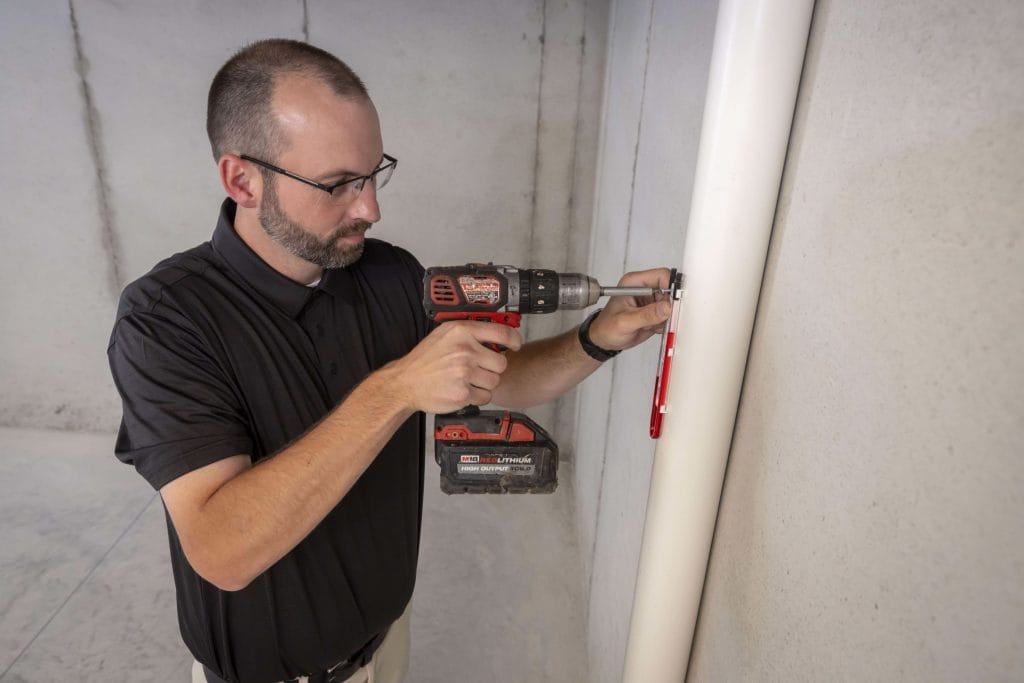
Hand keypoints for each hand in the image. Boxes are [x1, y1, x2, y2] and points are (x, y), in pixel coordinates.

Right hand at [387, 320, 523, 413]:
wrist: (405, 382)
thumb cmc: (426, 359)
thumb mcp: (445, 334)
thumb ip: (470, 332)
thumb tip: (499, 335)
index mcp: (461, 331)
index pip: (502, 333)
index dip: (514, 340)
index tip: (515, 345)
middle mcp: (464, 350)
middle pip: (501, 363)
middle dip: (492, 368)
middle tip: (477, 369)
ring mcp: (464, 373)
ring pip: (494, 381)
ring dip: (484, 383)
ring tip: (467, 380)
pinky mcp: (462, 393)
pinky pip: (485, 397)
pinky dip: (477, 397)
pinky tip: (463, 390)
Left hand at [587, 267, 672, 351]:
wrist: (604, 339)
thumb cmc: (606, 327)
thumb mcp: (624, 322)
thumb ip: (646, 315)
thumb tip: (666, 308)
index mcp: (634, 283)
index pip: (661, 276)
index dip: (671, 287)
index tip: (674, 303)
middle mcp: (645, 289)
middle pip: (671, 291)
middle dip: (670, 307)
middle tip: (663, 319)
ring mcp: (652, 301)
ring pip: (672, 306)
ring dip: (667, 318)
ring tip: (651, 326)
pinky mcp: (656, 312)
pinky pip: (670, 317)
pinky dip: (665, 325)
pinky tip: (651, 329)